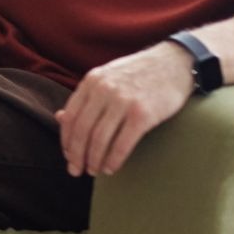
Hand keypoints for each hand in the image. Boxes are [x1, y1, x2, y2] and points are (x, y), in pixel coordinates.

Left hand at [56, 40, 194, 176]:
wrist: (174, 62)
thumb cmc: (138, 74)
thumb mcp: (107, 77)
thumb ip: (85, 97)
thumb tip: (59, 117)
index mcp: (91, 82)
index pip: (70, 117)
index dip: (66, 140)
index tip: (68, 156)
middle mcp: (103, 90)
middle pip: (82, 130)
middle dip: (76, 155)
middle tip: (76, 171)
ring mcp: (123, 101)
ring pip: (99, 139)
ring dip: (94, 160)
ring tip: (94, 171)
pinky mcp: (143, 113)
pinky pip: (122, 143)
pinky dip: (114, 159)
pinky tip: (112, 168)